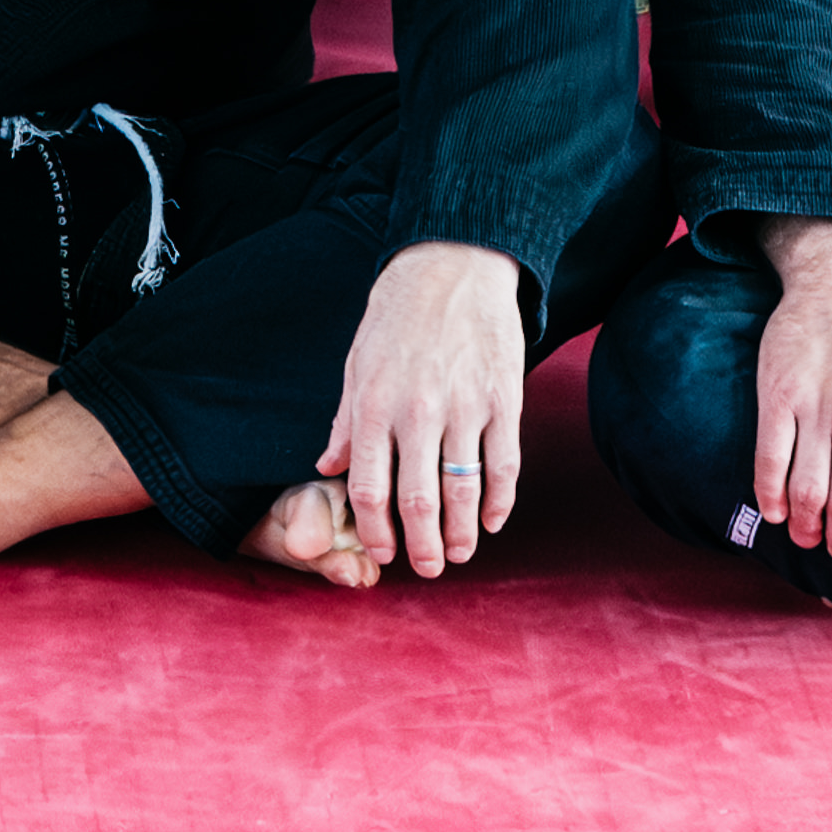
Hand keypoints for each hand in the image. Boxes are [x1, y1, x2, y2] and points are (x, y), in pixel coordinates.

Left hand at [316, 240, 534, 581]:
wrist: (454, 263)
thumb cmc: (398, 313)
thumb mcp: (357, 363)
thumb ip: (346, 422)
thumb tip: (327, 469)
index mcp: (374, 405)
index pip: (369, 489)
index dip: (376, 532)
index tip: (384, 553)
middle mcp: (417, 412)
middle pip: (418, 501)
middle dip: (421, 547)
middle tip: (426, 569)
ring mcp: (464, 407)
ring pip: (463, 490)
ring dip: (460, 534)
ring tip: (458, 555)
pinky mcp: (503, 399)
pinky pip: (503, 464)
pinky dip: (499, 502)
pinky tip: (491, 521)